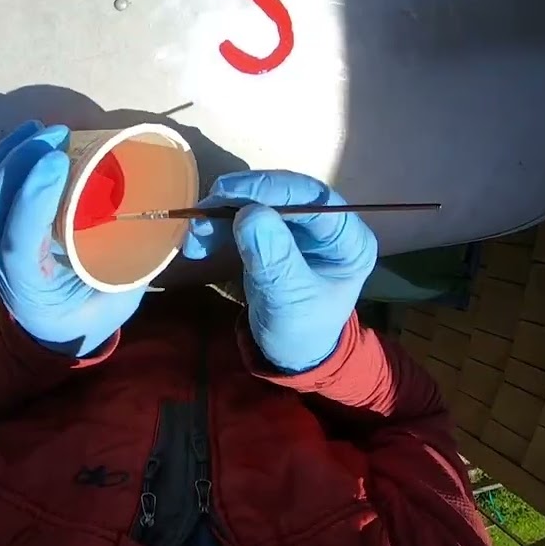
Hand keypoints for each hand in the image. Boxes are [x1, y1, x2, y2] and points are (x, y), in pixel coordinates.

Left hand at [0, 121, 144, 356]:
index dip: (33, 198)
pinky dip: (6, 160)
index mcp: (31, 287)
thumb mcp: (117, 301)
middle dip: (20, 163)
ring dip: (10, 155)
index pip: (19, 241)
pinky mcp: (0, 230)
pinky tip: (28, 136)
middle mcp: (4, 264)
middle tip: (56, 135)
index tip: (57, 160)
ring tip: (40, 129)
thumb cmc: (90, 317)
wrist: (57, 334)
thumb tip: (176, 223)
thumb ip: (136, 266)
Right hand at [183, 170, 377, 372]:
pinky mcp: (275, 235)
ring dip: (225, 212)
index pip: (316, 199)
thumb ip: (273, 259)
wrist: (290, 354)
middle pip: (286, 194)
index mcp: (348, 240)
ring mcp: (300, 229)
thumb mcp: (289, 300)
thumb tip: (249, 213)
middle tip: (207, 205)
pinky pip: (246, 219)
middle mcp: (327, 227)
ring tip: (196, 234)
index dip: (275, 190)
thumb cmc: (301, 332)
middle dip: (244, 198)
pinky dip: (221, 227)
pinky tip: (199, 243)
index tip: (234, 193)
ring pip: (261, 203)